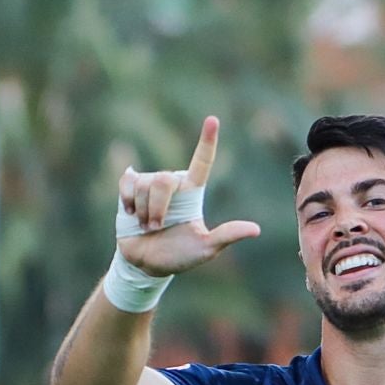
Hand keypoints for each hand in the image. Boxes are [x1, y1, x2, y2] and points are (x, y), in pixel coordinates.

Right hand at [117, 117, 260, 277]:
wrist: (147, 264)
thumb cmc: (179, 256)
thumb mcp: (205, 248)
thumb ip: (226, 236)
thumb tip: (256, 230)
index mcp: (192, 193)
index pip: (202, 162)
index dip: (207, 141)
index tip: (213, 120)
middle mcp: (173, 184)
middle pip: (165, 180)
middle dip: (158, 208)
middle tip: (156, 227)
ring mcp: (150, 184)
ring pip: (145, 185)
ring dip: (144, 212)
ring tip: (147, 226)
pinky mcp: (130, 187)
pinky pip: (128, 183)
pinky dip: (128, 201)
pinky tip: (131, 213)